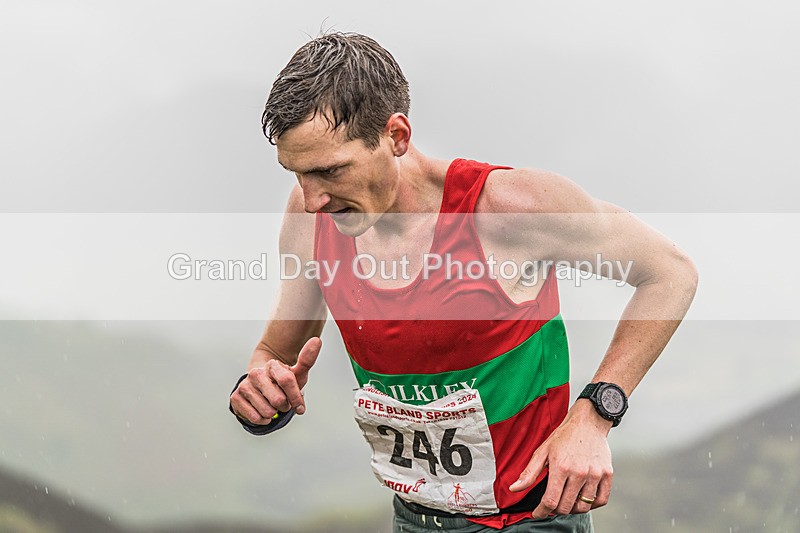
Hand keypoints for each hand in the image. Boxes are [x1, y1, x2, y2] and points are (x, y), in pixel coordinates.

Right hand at [230, 337, 321, 424]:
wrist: (260, 389)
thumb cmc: (282, 383)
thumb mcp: (297, 374)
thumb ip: (307, 360)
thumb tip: (317, 340)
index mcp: (272, 365)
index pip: (287, 380)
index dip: (296, 397)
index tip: (300, 407)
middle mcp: (256, 373)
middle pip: (279, 400)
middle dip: (284, 406)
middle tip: (282, 402)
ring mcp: (244, 385)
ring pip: (267, 411)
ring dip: (273, 413)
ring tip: (271, 405)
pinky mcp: (236, 398)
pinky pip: (255, 418)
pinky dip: (262, 419)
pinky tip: (262, 411)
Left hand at [509, 402, 612, 517]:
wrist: (588, 422)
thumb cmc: (564, 436)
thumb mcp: (542, 451)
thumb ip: (529, 473)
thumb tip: (514, 488)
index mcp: (561, 467)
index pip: (551, 500)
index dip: (541, 511)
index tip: (538, 514)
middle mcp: (579, 472)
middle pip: (566, 506)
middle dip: (555, 509)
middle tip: (552, 503)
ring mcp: (595, 474)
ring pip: (584, 506)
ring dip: (573, 508)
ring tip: (567, 500)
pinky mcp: (607, 474)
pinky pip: (601, 500)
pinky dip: (591, 504)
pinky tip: (582, 498)